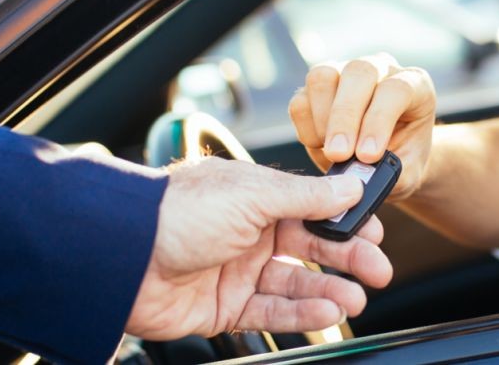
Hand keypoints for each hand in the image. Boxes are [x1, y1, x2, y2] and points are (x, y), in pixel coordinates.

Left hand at [124, 157, 392, 338]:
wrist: (120, 258)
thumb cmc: (177, 213)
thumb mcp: (252, 194)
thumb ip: (306, 196)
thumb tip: (350, 185)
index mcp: (254, 195)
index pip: (312, 207)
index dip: (344, 218)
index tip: (375, 230)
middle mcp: (248, 231)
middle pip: (310, 247)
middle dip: (347, 258)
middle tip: (378, 270)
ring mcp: (236, 270)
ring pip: (295, 283)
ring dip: (328, 291)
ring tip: (355, 299)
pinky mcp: (224, 307)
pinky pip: (271, 313)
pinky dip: (301, 314)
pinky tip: (327, 311)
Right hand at [288, 53, 436, 200]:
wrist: (388, 159)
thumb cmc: (404, 161)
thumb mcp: (408, 172)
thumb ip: (390, 173)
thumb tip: (359, 175)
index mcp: (414, 84)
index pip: (396, 90)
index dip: (378, 121)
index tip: (368, 156)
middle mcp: (380, 69)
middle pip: (358, 72)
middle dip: (345, 117)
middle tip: (339, 155)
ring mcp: (344, 72)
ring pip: (323, 77)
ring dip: (322, 119)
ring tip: (333, 153)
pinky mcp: (316, 89)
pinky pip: (300, 99)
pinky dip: (306, 128)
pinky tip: (320, 146)